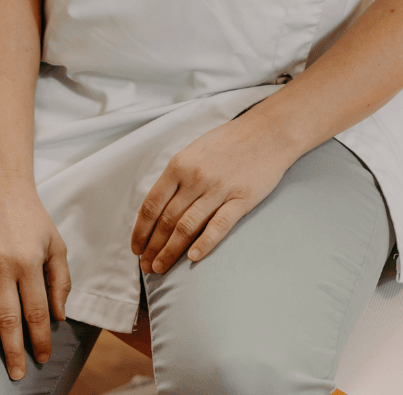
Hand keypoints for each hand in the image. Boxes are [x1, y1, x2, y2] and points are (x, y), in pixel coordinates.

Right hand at [0, 177, 69, 380]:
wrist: (0, 186)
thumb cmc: (32, 217)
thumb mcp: (56, 243)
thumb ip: (60, 279)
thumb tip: (59, 316)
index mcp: (30, 263)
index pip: (36, 310)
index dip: (41, 338)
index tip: (43, 357)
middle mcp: (3, 266)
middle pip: (8, 317)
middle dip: (13, 350)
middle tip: (16, 374)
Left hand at [130, 114, 290, 274]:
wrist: (266, 132)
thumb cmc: (228, 141)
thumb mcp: (193, 150)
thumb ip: (176, 176)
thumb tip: (158, 207)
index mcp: (179, 164)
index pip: (152, 204)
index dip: (141, 230)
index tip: (136, 248)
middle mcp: (195, 177)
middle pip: (167, 220)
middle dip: (153, 247)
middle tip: (145, 266)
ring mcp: (219, 189)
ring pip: (187, 227)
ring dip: (170, 251)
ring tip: (160, 269)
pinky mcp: (241, 199)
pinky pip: (219, 226)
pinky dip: (204, 244)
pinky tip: (192, 259)